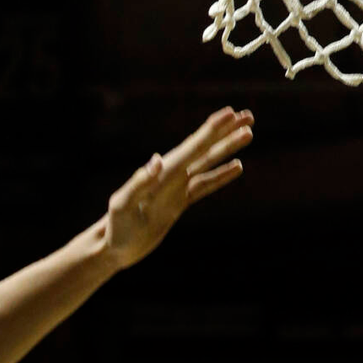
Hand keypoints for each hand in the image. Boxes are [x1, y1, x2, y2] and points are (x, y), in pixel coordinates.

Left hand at [100, 108, 253, 270]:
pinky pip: (204, 185)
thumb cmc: (115, 228)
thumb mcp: (123, 206)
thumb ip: (139, 183)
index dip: (211, 131)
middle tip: (248, 115)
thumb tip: (158, 158)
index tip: (230, 113)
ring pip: (207, 163)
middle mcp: (170, 176)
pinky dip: (220, 175)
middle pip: (203, 149)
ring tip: (249, 133)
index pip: (190, 148)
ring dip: (227, 148)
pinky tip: (237, 166)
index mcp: (161, 175)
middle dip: (225, 132)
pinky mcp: (177, 203)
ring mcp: (175, 189)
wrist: (114, 248)